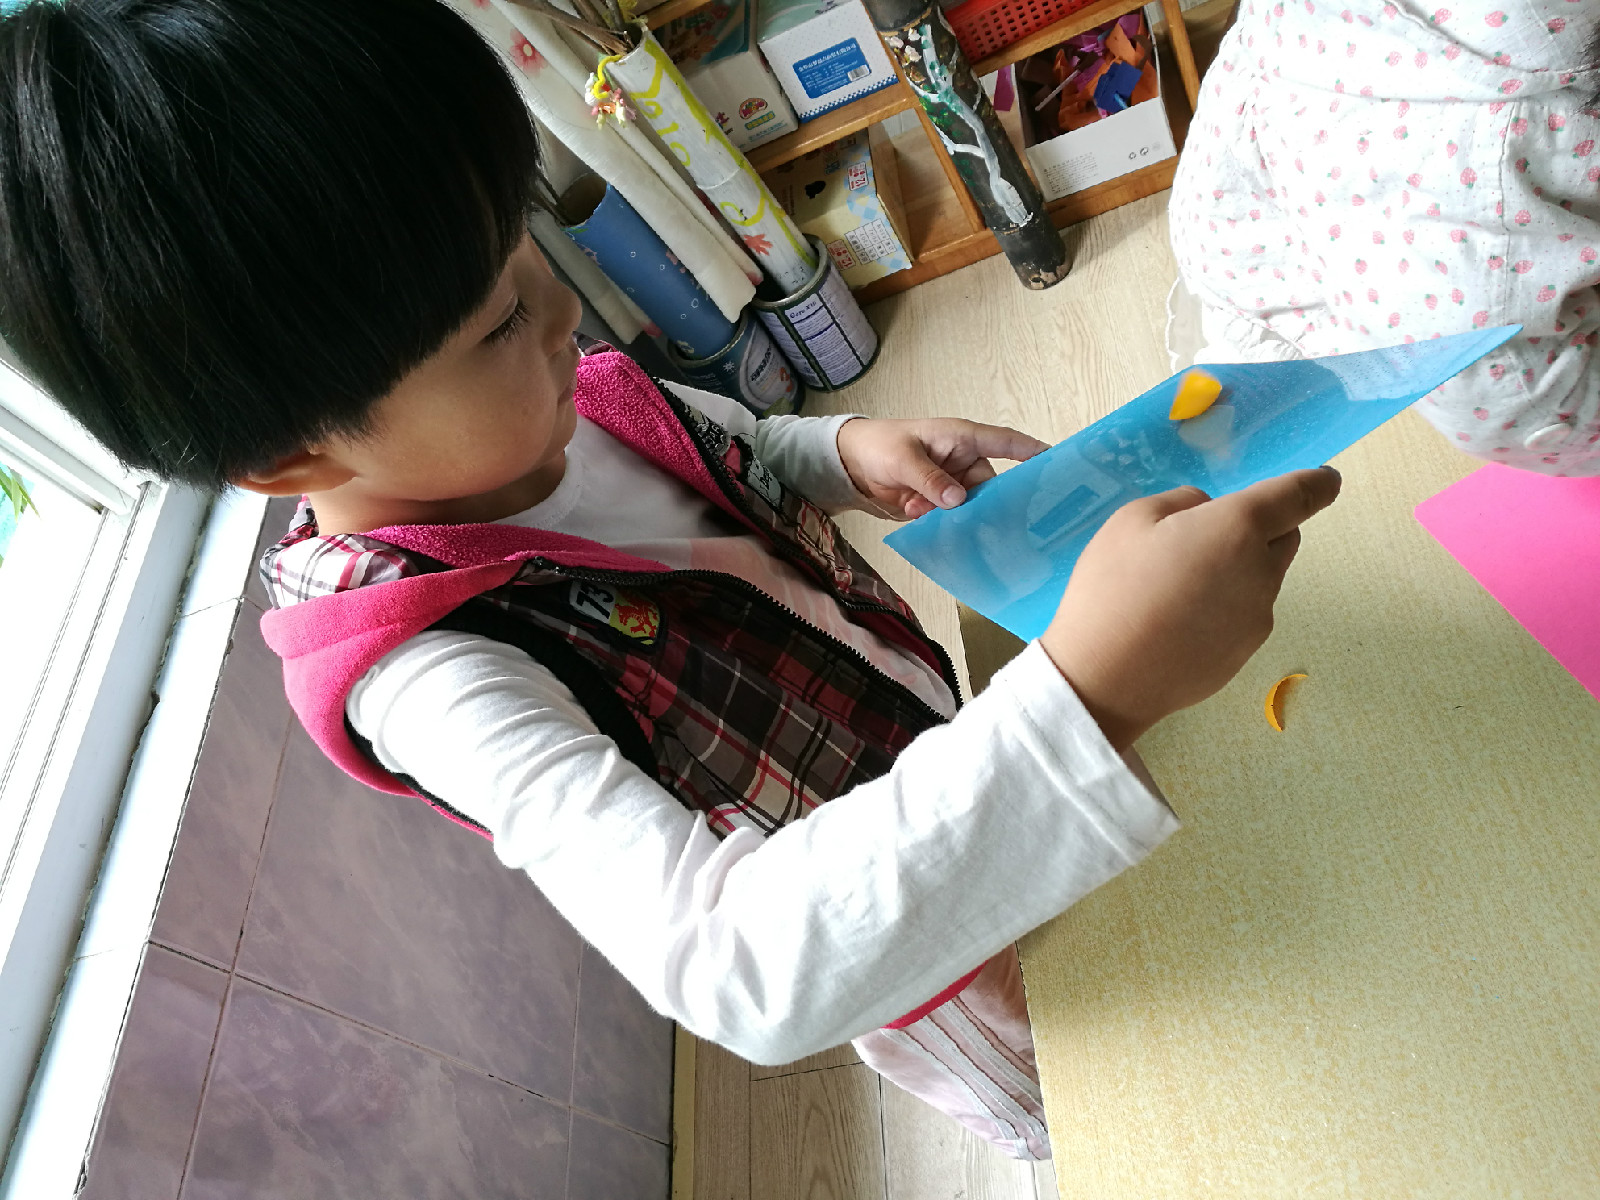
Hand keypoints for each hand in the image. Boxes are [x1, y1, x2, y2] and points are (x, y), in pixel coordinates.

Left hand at [835, 417, 1049, 519]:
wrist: (850, 464)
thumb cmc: (879, 445)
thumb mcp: (904, 458)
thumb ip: (930, 478)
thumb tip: (958, 499)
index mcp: (962, 438)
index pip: (1006, 442)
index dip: (1033, 452)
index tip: (1059, 463)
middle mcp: (963, 462)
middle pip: (992, 486)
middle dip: (987, 504)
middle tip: (987, 522)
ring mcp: (952, 484)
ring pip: (972, 507)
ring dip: (956, 516)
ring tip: (935, 516)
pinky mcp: (939, 504)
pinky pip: (952, 519)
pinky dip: (940, 523)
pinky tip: (919, 518)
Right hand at [1040, 468, 1342, 749]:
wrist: (1103, 678)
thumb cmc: (1112, 588)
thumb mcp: (1131, 520)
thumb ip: (1181, 502)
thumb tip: (1206, 512)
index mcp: (1237, 527)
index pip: (1298, 496)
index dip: (1317, 484)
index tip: (1326, 480)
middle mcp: (1261, 571)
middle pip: (1285, 538)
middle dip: (1262, 529)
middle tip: (1206, 538)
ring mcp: (1257, 618)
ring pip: (1261, 580)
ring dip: (1237, 572)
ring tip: (1177, 589)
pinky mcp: (1244, 654)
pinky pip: (1243, 616)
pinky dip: (1223, 610)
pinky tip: (1177, 623)